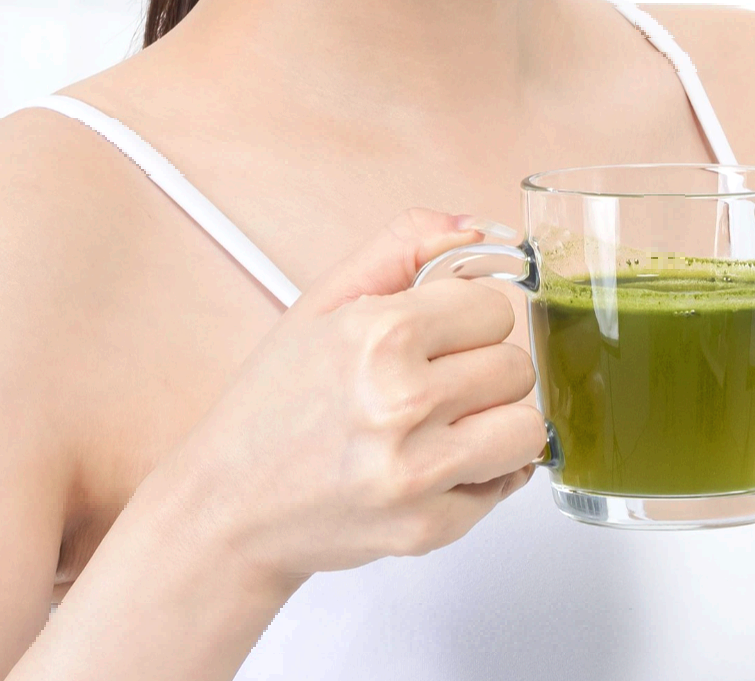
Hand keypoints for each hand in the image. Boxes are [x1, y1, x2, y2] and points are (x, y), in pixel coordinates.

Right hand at [158, 207, 546, 591]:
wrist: (229, 508)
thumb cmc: (274, 407)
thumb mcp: (323, 303)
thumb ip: (404, 246)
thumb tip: (481, 227)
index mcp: (377, 335)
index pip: (493, 308)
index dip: (465, 321)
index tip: (435, 337)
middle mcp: (399, 402)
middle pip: (514, 366)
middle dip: (479, 371)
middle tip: (430, 386)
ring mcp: (416, 471)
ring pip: (525, 428)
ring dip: (493, 425)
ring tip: (443, 427)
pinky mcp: (427, 527)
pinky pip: (507, 484)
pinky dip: (480, 477)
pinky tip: (431, 467)